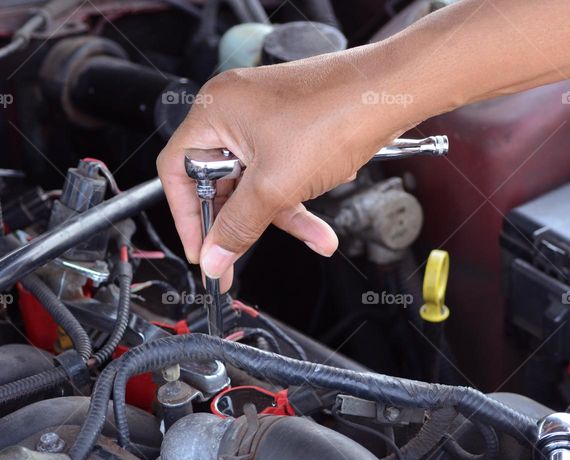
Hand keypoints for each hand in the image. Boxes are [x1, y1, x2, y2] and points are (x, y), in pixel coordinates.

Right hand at [157, 59, 415, 289]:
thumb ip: (239, 225)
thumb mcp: (276, 185)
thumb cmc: (335, 114)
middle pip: (219, 180)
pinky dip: (299, 199)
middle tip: (240, 256)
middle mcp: (236, 111)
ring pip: (257, 182)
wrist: (390, 93)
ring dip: (283, 215)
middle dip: (241, 221)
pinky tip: (321, 225)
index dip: (187, 217)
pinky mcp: (293, 129)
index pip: (178, 171)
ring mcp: (266, 119)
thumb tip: (216, 256)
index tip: (204, 251)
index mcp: (216, 111)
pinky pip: (282, 173)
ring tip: (313, 238)